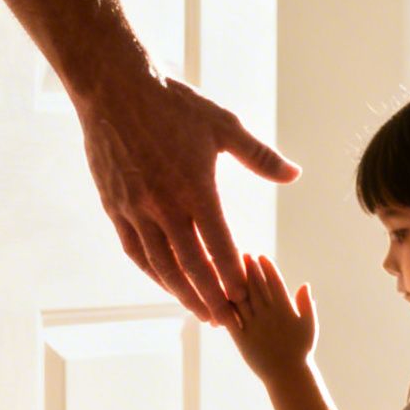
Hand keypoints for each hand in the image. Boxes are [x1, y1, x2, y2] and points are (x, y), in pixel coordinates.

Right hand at [78, 75, 299, 324]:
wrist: (114, 89)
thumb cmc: (173, 104)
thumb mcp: (223, 125)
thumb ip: (260, 156)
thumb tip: (294, 174)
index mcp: (195, 189)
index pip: (218, 245)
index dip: (233, 275)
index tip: (246, 296)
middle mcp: (164, 207)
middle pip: (190, 266)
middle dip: (210, 297)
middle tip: (226, 320)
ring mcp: (136, 210)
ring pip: (160, 265)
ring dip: (181, 293)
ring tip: (199, 312)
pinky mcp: (116, 208)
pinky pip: (135, 251)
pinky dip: (153, 272)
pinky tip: (166, 283)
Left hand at [224, 254, 316, 382]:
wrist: (288, 375)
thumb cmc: (301, 350)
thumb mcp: (309, 325)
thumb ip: (306, 304)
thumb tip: (304, 284)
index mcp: (285, 310)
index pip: (275, 283)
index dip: (268, 268)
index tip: (261, 256)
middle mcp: (268, 316)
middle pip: (256, 287)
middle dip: (249, 269)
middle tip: (242, 253)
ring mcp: (254, 327)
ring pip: (242, 299)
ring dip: (235, 283)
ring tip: (229, 269)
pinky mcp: (241, 339)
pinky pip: (231, 319)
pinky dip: (224, 306)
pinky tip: (218, 294)